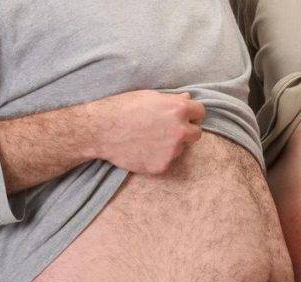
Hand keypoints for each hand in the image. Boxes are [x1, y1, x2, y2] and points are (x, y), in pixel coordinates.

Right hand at [88, 90, 205, 174]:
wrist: (100, 130)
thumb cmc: (122, 108)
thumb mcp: (148, 96)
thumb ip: (171, 100)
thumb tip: (187, 99)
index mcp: (178, 110)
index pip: (200, 112)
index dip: (191, 114)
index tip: (184, 116)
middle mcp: (180, 130)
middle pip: (196, 133)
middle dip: (186, 130)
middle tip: (168, 130)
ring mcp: (172, 150)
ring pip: (181, 148)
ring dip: (172, 144)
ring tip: (149, 139)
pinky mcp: (162, 165)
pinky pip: (167, 161)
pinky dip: (159, 157)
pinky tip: (143, 149)